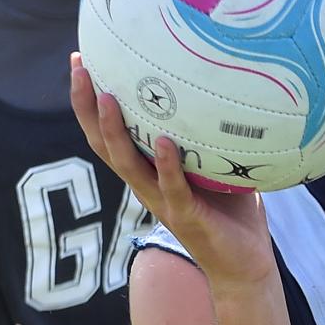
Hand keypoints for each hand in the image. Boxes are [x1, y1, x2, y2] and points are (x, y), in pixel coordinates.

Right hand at [69, 53, 279, 288]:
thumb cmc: (231, 210)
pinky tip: (164, 142)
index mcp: (147, 170)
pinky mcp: (186, 216)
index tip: (80, 60)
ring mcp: (162, 202)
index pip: (108, 132)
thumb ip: (209, 130)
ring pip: (127, 165)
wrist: (244, 264)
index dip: (89, 101)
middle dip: (87, 106)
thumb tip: (222, 80)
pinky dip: (166, 165)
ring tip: (109, 97)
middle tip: (79, 68)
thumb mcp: (214, 162)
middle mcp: (145, 185)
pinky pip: (172, 188)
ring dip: (115, 131)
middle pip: (103, 143)